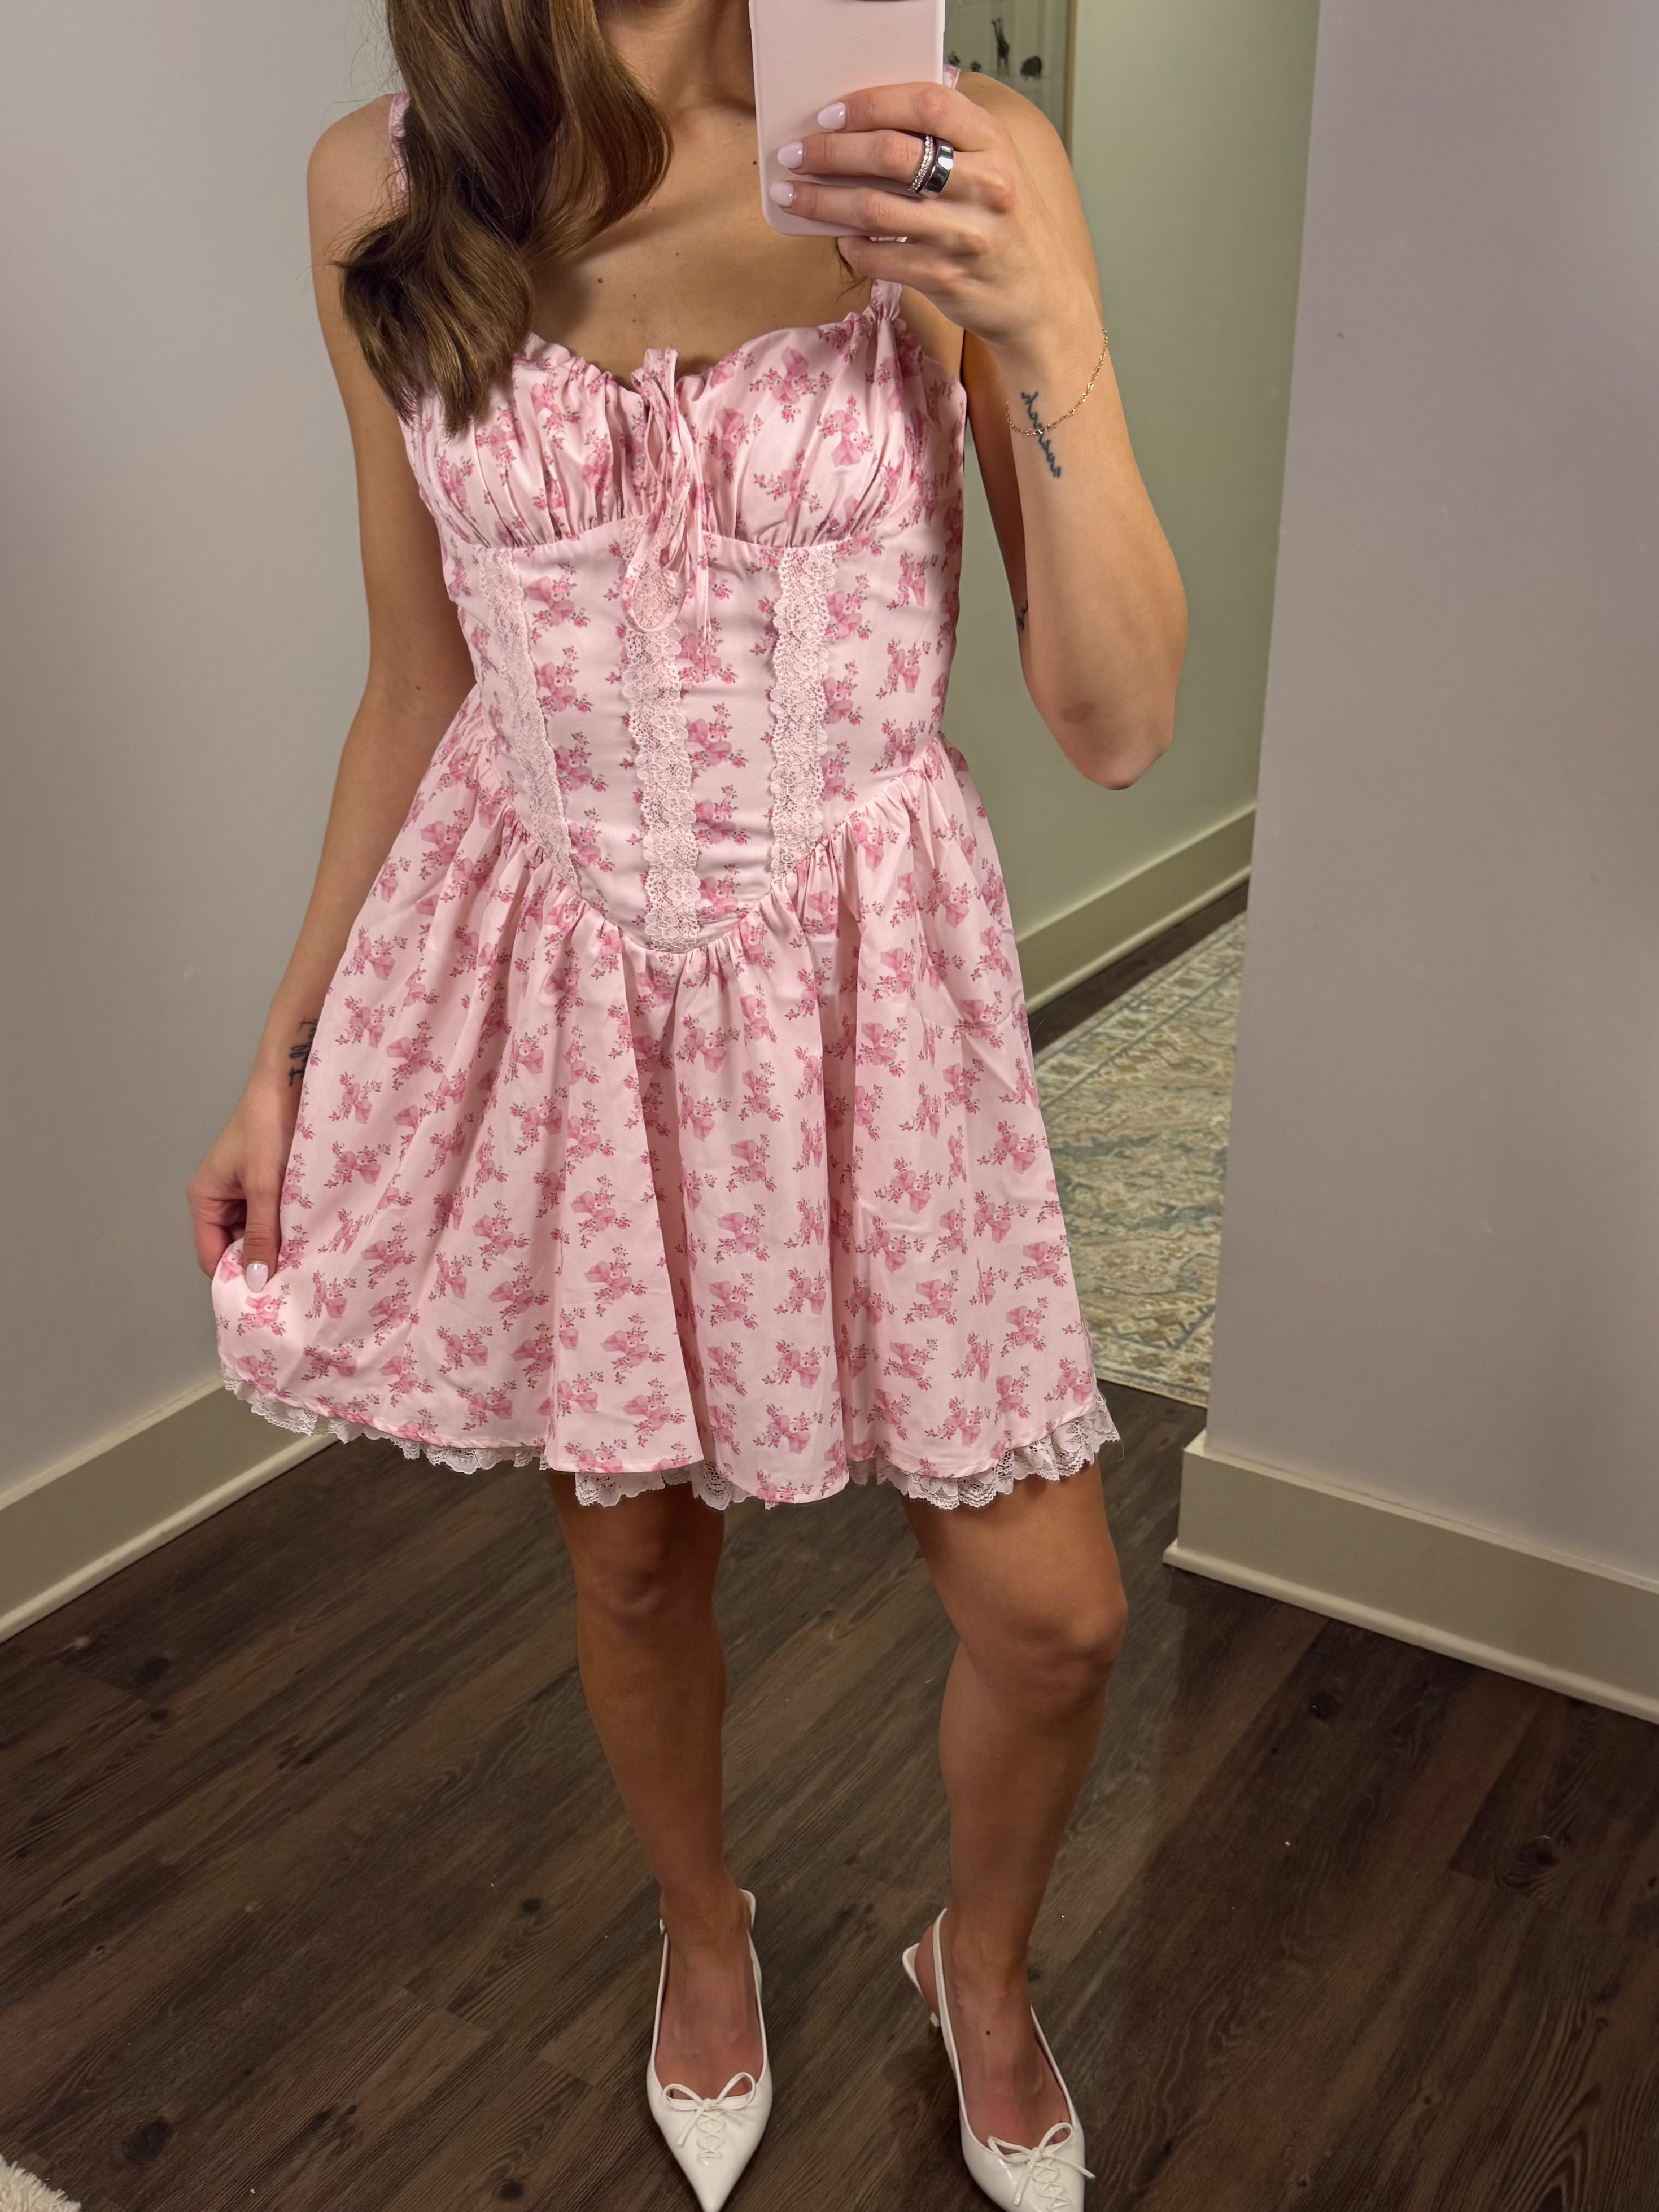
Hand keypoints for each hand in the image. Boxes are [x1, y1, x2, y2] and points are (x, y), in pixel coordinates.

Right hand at [185, 1069, 298, 1289]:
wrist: (291, 1082)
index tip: (267, 1301)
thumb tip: (257, 1283)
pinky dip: (288, 1228)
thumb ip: (262, 1234)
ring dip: (279, 1246)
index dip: (236, 1279)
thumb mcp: (265, 1186)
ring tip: (306, 1267)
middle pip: (235, 1249)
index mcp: (205, 1199)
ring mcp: (244, 1192)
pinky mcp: (267, 1184)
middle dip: (261, 1264)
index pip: (212, 1257)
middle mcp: (220, 1199)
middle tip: (295, 1288)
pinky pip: (273, 1217)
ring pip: (258, 1234)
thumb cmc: (269, 1128)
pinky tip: (311, 1240)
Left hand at [769, 81, 1095, 360]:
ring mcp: (962, 234)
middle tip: (795, 153)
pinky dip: (852, 247)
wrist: (1039, 299)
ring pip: (874, 207)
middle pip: (890, 154)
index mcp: (993, 143)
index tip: (831, 114)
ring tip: (793, 195)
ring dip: (823, 201)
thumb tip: (877, 118)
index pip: (926, 104)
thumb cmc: (1007, 226)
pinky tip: (840, 239)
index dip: (871, 103)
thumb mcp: (996, 166)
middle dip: (831, 152)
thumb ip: (952, 137)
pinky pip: (880, 257)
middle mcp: (982, 185)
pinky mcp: (943, 276)